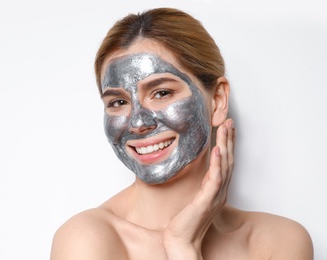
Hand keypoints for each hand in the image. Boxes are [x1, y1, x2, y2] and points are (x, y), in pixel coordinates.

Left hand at [162, 119, 235, 258]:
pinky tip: (216, 150)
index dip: (227, 144)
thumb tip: (199, 175)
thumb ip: (201, 186)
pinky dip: (216, 163)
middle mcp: (220, 191)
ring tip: (225, 128)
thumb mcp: (195, 199)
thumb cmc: (186, 222)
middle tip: (229, 121)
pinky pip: (215, 179)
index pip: (224, 162)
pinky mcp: (207, 201)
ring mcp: (215, 196)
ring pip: (224, 166)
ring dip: (225, 145)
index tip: (226, 128)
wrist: (181, 241)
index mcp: (217, 190)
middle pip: (228, 160)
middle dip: (229, 139)